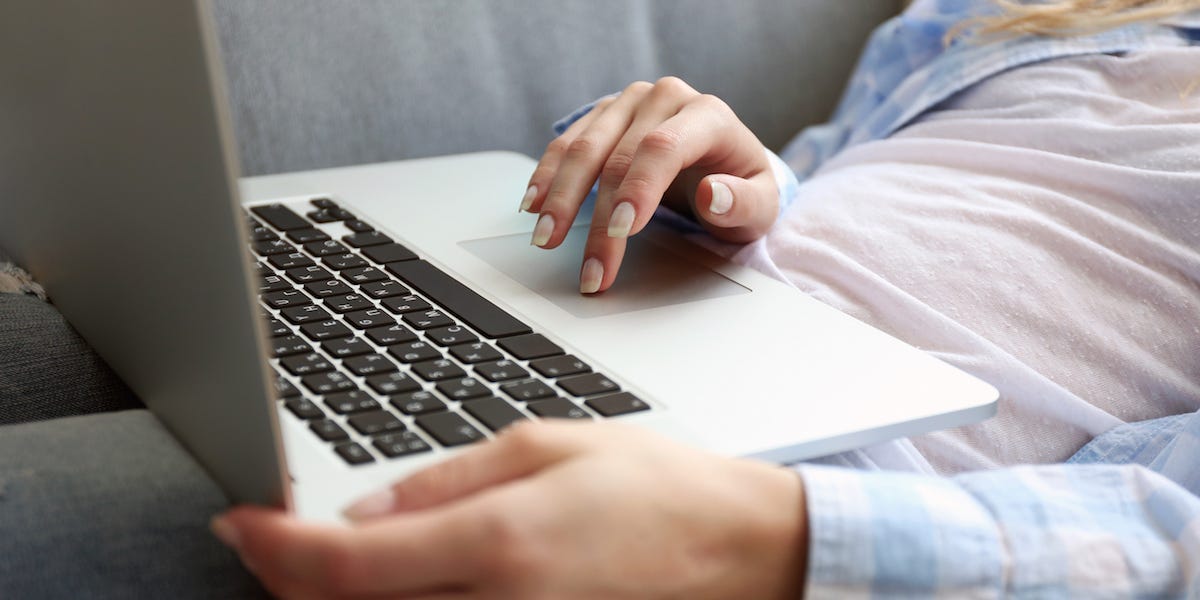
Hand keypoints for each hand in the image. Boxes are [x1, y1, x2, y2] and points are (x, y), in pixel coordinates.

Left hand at [213, 421, 806, 598]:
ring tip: (318, 560)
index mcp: (496, 541)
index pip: (345, 563)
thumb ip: (445, 479)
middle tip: (265, 537)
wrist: (736, 552)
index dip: (273, 546)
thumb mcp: (547, 446)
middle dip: (288, 579)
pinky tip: (388, 584)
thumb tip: (367, 505)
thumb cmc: (656, 489)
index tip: (239, 520)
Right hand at [521, 77, 779, 293]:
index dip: (639, 189)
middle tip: (589, 266)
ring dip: (559, 198)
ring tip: (546, 239)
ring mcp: (629, 104)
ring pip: (583, 148)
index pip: (663, 148)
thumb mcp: (760, 205)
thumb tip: (714, 195)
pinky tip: (534, 206)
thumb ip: (744, 203)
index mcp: (708, 114)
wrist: (725, 160)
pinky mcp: (603, 116)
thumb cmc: (740, 186)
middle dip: (596, 218)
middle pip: (616, 155)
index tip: (622, 230)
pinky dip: (548, 177)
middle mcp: (663, 99)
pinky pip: (566, 144)